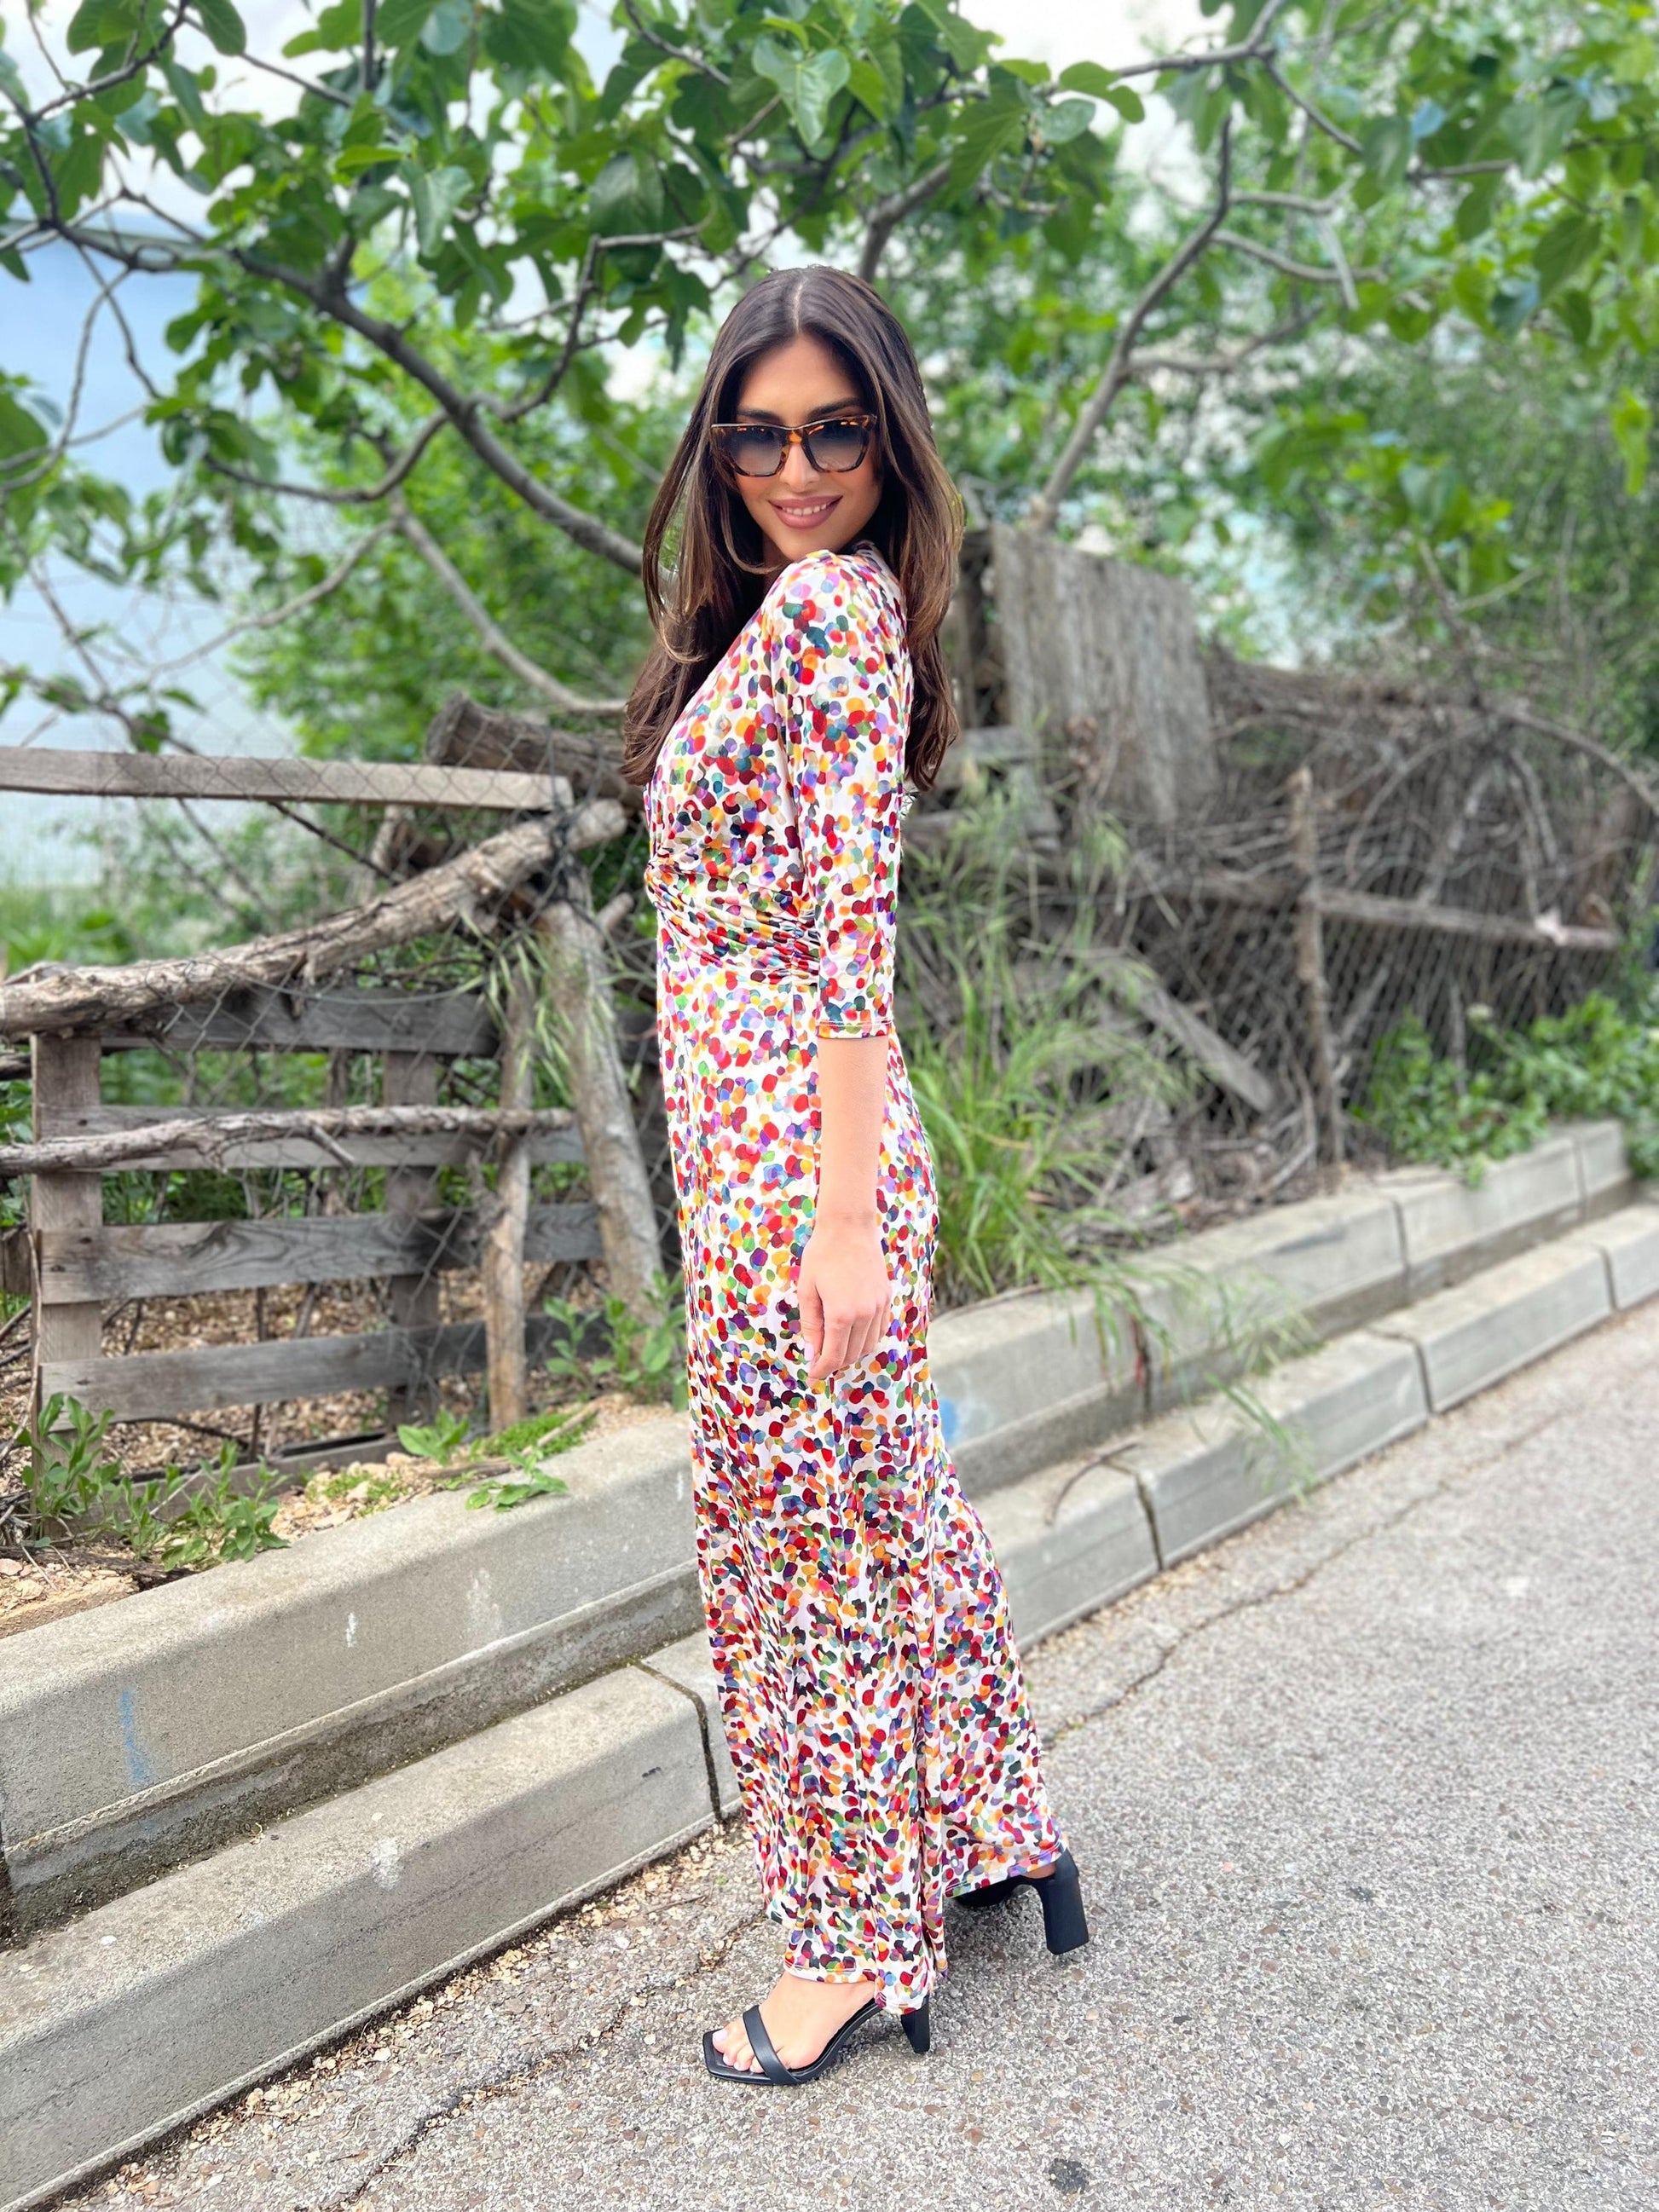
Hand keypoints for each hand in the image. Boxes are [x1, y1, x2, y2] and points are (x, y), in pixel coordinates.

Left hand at [796, 1212, 892, 1379]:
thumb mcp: (807, 1290)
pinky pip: (879, 1330)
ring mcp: (879, 1306)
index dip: (821, 1369)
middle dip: (835, 1363)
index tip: (813, 1374)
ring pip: (869, 1345)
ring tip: (835, 1348)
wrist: (849, 1227)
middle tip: (820, 1361)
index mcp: (842, 1315)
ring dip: (852, 1353)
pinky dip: (866, 1338)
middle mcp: (865, 1314)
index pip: (833, 1356)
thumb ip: (811, 1325)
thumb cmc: (821, 1255)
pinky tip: (853, 1333)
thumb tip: (812, 1354)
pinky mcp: (887, 1298)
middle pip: (852, 1355)